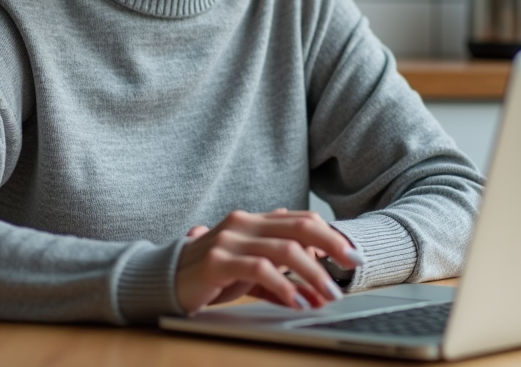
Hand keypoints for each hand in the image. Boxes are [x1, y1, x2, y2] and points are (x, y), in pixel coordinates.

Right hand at [176, 208, 363, 313]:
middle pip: (300, 226)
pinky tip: (298, 301)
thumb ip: (285, 280)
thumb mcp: (254, 276)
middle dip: (332, 245)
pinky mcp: (218, 260)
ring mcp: (231, 239)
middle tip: (354, 264)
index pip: (302, 219)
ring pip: (284, 250)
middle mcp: (245, 223)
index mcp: (255, 221)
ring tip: (329, 293)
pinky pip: (259, 269)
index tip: (353, 254)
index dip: (331, 235)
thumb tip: (319, 294)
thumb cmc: (213, 277)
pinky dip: (283, 286)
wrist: (166, 280)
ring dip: (313, 273)